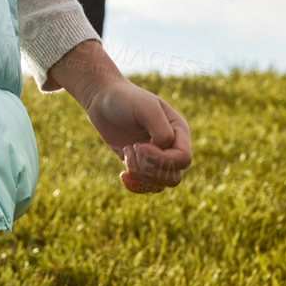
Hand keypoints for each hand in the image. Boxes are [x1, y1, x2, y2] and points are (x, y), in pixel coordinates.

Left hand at [47, 40, 191, 192]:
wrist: (102, 98)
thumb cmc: (125, 98)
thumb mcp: (145, 107)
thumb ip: (162, 130)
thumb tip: (163, 152)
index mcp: (179, 131)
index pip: (183, 159)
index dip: (162, 159)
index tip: (139, 145)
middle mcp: (171, 146)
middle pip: (174, 177)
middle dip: (150, 169)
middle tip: (131, 149)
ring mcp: (156, 157)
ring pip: (160, 184)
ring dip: (140, 174)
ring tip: (126, 151)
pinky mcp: (140, 164)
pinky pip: (146, 187)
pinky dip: (135, 186)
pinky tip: (122, 175)